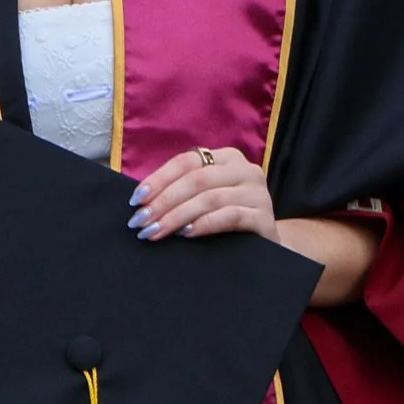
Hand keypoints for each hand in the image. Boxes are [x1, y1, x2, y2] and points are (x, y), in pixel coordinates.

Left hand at [130, 147, 275, 240]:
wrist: (267, 245)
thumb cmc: (228, 220)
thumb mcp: (206, 197)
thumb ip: (182, 191)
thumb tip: (142, 202)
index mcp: (226, 158)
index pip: (186, 162)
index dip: (158, 179)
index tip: (136, 201)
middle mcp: (245, 169)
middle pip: (195, 180)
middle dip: (163, 202)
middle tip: (140, 222)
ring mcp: (257, 192)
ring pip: (209, 198)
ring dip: (177, 216)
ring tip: (156, 232)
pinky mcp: (265, 216)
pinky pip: (230, 216)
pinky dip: (204, 224)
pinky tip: (186, 234)